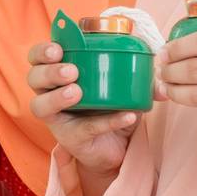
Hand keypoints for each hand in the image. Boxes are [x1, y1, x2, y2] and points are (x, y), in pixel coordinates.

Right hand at [26, 40, 139, 195]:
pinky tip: (126, 115)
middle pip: (34, 79)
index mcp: (58, 74)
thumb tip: (162, 78)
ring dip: (57, 97)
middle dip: (49, 72)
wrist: (117, 146)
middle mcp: (50, 94)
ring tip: (77, 92)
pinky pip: (83, 129)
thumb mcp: (123, 88)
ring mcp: (57, 118)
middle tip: (71, 71)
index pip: (37, 57)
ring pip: (41, 106)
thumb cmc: (110, 107)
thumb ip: (140, 79)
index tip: (58, 48)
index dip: (42, 51)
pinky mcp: (71, 139)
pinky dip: (106, 121)